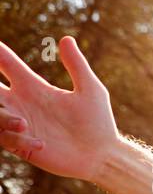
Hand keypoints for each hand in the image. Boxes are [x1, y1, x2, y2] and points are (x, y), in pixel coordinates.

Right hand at [0, 37, 118, 180]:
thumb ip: (77, 65)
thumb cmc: (98, 122)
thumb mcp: (90, 90)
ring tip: (24, 124)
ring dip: (3, 118)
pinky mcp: (23, 146)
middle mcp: (22, 104)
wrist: (102, 155)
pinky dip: (18, 139)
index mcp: (34, 87)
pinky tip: (42, 144)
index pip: (7, 65)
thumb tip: (66, 39)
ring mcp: (21, 125)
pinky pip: (7, 140)